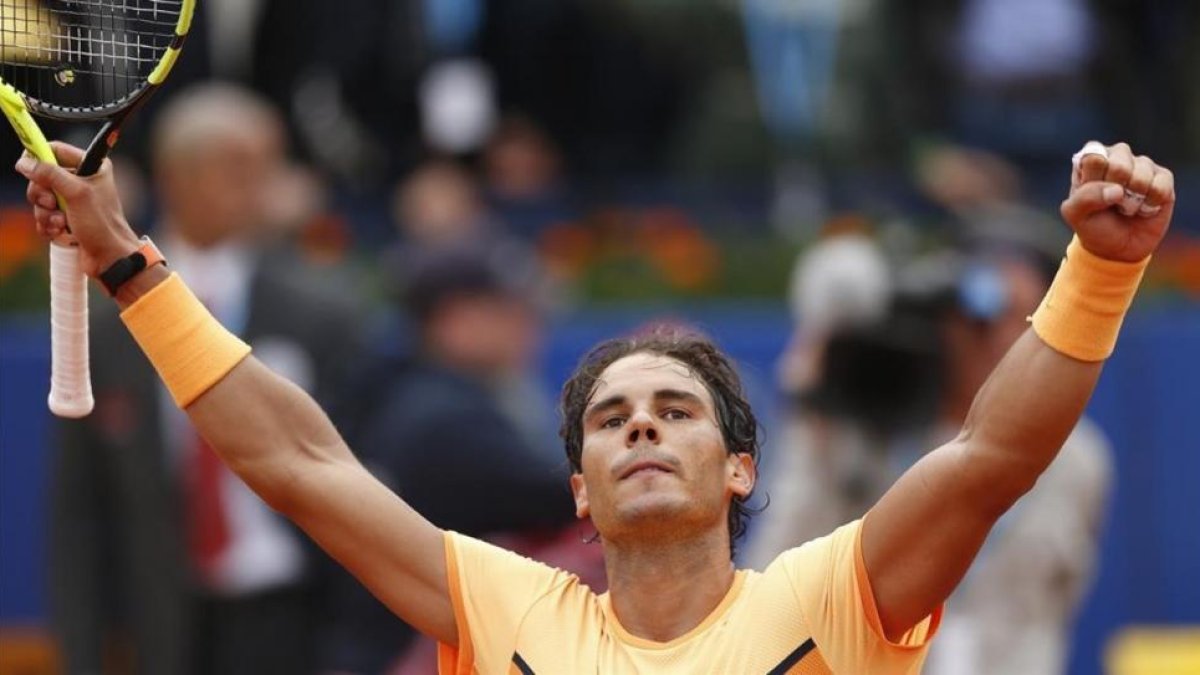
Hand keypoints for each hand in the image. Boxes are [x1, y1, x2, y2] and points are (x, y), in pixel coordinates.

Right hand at [14, 141, 140, 275]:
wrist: (110, 257)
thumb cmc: (101, 223)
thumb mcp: (76, 193)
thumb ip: (50, 174)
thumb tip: (25, 163)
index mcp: (91, 167)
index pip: (56, 150)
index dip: (38, 156)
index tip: (26, 167)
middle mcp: (82, 181)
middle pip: (42, 176)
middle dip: (42, 193)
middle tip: (52, 203)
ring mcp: (72, 200)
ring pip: (40, 198)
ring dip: (46, 213)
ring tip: (61, 222)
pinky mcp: (65, 218)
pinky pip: (43, 215)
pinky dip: (48, 225)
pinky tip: (61, 232)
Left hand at [1060, 141, 1174, 262]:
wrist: (1118, 249)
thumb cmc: (1093, 226)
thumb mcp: (1076, 215)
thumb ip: (1084, 198)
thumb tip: (1117, 190)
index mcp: (1091, 161)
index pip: (1094, 157)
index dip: (1095, 179)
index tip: (1094, 194)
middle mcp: (1117, 157)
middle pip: (1119, 162)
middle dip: (1115, 189)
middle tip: (1112, 203)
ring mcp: (1141, 165)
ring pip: (1142, 172)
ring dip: (1134, 198)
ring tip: (1127, 207)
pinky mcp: (1163, 177)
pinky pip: (1162, 183)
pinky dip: (1152, 202)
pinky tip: (1145, 208)